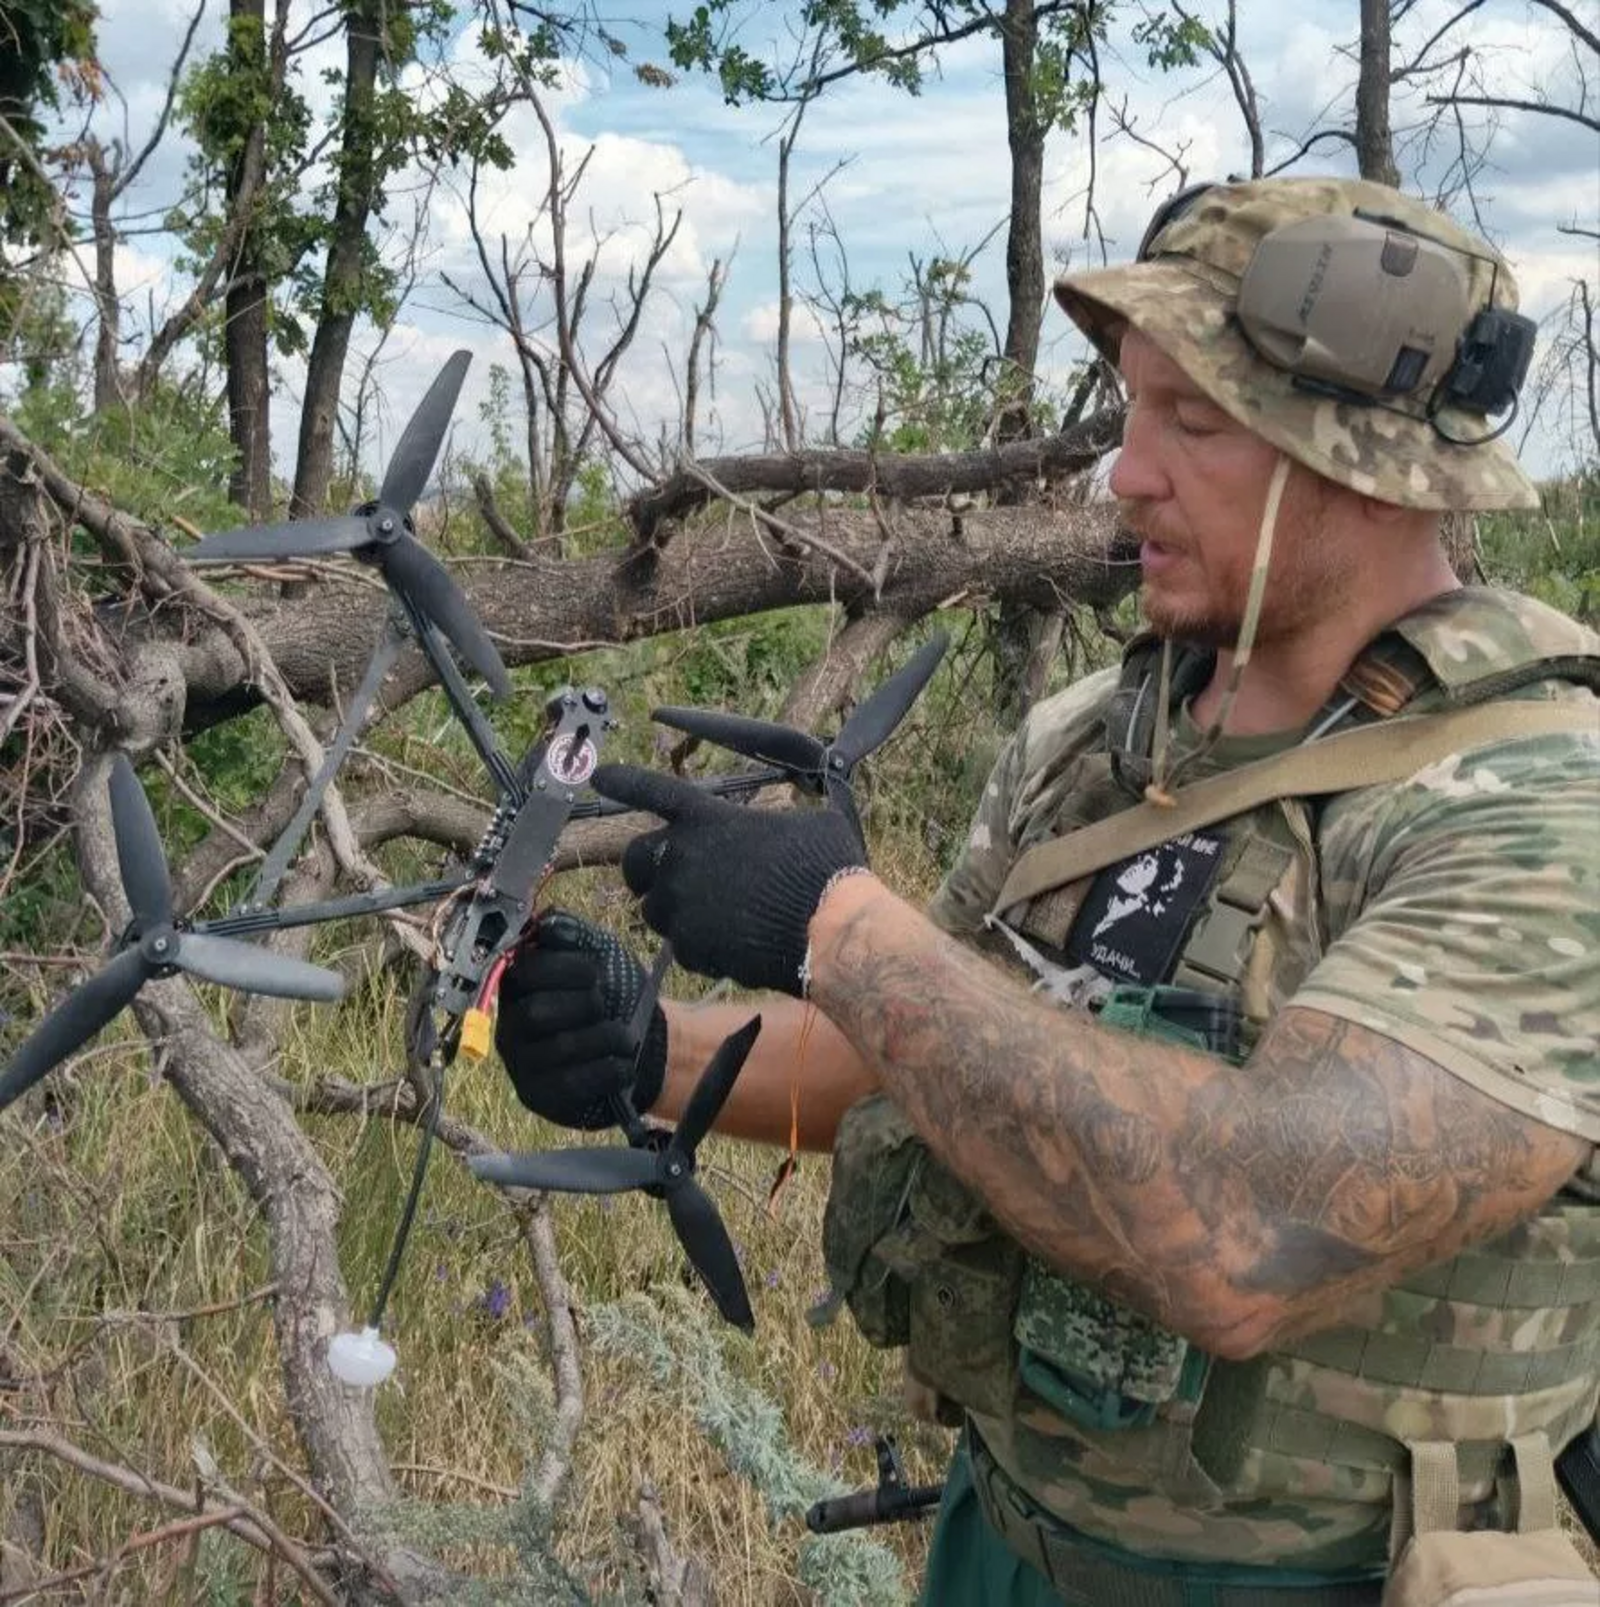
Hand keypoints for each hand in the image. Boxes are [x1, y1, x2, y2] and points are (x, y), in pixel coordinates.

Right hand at [494, 910, 666, 1128]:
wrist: (646, 1043)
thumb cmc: (616, 993)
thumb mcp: (599, 952)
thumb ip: (572, 932)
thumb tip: (545, 924)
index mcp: (519, 985)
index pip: (524, 972)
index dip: (565, 969)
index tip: (594, 972)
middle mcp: (510, 1026)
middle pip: (535, 1013)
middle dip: (584, 1005)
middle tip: (604, 1007)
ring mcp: (521, 1066)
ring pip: (559, 1049)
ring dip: (605, 1037)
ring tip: (625, 1038)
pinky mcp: (540, 1097)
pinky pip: (573, 1084)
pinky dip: (610, 1069)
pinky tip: (624, 1063)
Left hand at [590, 764, 868, 996]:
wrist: (830, 931)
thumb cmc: (828, 870)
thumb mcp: (810, 823)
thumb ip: (781, 820)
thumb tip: (790, 825)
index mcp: (710, 819)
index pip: (654, 790)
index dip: (624, 781)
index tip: (600, 775)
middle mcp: (684, 857)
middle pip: (635, 859)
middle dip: (646, 869)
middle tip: (671, 876)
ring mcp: (682, 904)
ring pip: (655, 909)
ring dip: (677, 911)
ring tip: (718, 916)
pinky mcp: (689, 946)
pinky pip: (681, 947)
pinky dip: (701, 947)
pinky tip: (734, 944)